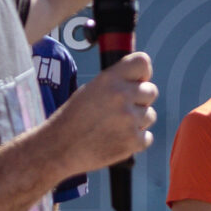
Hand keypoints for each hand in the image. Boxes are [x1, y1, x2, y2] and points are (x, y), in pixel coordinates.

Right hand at [45, 52, 155, 173]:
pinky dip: (135, 140)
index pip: (142, 62)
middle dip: (140, 100)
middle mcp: (121, 95)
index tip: (137, 81)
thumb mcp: (91, 89)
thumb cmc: (74, 119)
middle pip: (151, 91)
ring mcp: (129, 119)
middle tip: (120, 110)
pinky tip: (117, 139)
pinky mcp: (133, 141)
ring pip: (150, 115)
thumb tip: (142, 80)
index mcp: (109, 79)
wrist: (60, 148)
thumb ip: (116, 82)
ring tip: (114, 126)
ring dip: (137, 121)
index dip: (142, 73)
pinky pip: (147, 137)